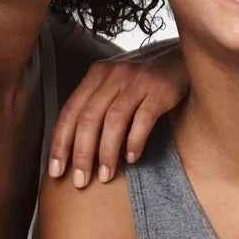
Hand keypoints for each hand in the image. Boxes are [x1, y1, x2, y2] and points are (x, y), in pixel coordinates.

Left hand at [48, 39, 185, 187]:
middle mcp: (114, 75)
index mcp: (97, 75)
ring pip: (114, 120)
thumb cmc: (143, 79)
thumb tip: (76, 147)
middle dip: (82, 153)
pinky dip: (135, 141)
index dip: (61, 143)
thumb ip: (97, 105)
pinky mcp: (161, 89)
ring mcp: (138, 81)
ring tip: (105, 176)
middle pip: (90, 117)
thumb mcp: (115, 83)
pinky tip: (132, 158)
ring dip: (107, 152)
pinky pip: (144, 118)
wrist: (182, 57)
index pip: (71, 111)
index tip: (56, 170)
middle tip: (80, 181)